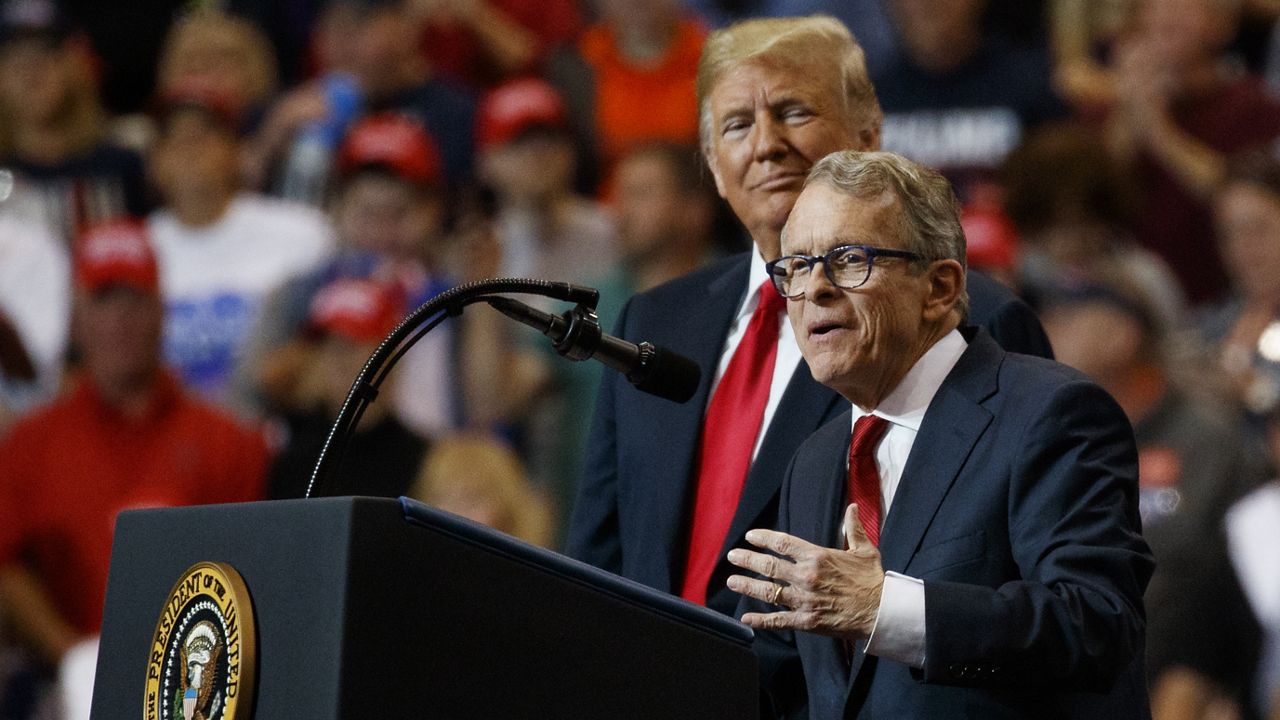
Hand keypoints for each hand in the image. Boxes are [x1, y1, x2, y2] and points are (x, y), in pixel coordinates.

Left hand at [726, 504, 884, 639]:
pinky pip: (779, 620)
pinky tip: (746, 617)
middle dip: (747, 559)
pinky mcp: (807, 621)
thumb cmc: (873, 580)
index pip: (783, 543)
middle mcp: (807, 577)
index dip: (763, 538)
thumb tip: (853, 507)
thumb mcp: (865, 550)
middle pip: (769, 566)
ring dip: (747, 586)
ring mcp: (805, 600)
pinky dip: (761, 620)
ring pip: (768, 592)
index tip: (750, 536)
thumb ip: (854, 528)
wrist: (882, 612)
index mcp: (818, 557)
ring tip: (732, 581)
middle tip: (732, 556)